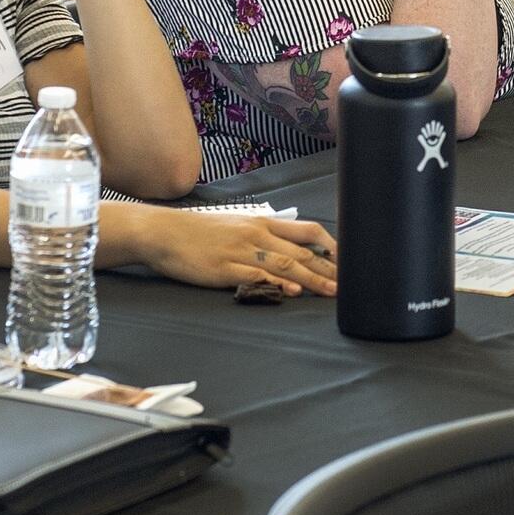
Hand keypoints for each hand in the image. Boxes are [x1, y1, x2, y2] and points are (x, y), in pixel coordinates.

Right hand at [134, 207, 337, 297]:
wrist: (163, 233)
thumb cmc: (198, 232)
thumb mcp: (235, 225)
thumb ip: (263, 236)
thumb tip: (290, 249)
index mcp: (262, 222)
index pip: (307, 230)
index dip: (332, 245)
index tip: (349, 261)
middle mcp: (257, 234)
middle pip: (301, 252)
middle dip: (328, 269)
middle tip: (350, 285)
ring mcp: (241, 251)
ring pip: (285, 264)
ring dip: (312, 279)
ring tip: (331, 292)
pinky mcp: (225, 268)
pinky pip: (256, 275)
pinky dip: (277, 283)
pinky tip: (292, 291)